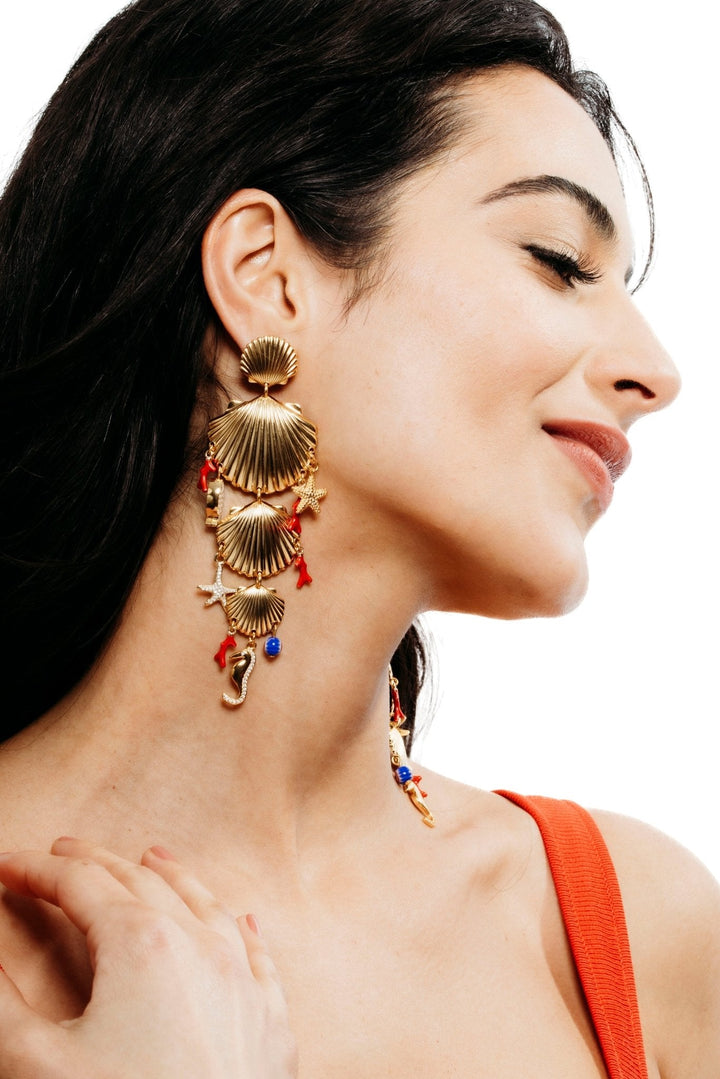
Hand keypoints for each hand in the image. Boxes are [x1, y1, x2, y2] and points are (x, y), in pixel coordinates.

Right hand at [0, 839, 297, 1078]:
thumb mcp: (35, 1065)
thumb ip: (2, 1003)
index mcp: (142, 944)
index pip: (79, 884)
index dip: (36, 871)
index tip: (5, 866)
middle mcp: (201, 947)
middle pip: (140, 882)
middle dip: (94, 864)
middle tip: (59, 855)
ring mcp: (244, 981)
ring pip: (205, 905)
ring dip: (171, 877)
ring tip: (150, 855)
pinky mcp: (271, 1023)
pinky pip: (258, 956)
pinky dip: (238, 927)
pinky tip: (242, 919)